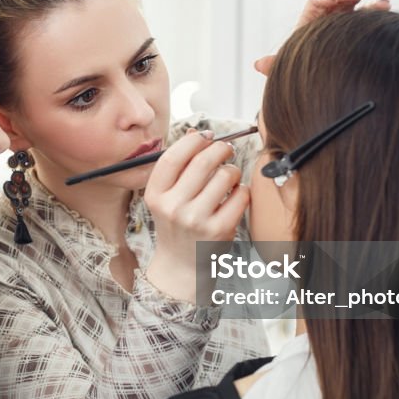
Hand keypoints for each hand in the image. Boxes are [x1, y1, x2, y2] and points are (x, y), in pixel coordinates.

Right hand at [143, 129, 249, 303]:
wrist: (182, 265)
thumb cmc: (176, 224)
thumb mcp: (166, 197)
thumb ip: (178, 166)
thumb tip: (195, 133)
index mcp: (156, 195)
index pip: (173, 156)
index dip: (193, 140)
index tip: (206, 136)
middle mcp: (173, 207)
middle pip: (203, 161)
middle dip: (220, 148)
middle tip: (225, 149)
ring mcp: (196, 220)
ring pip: (225, 175)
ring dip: (232, 170)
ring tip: (229, 177)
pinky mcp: (219, 230)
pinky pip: (240, 195)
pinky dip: (242, 190)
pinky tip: (236, 195)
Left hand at [253, 0, 390, 76]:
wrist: (318, 81)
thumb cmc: (300, 68)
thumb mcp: (289, 66)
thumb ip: (277, 64)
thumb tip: (259, 64)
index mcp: (312, 21)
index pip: (317, 3)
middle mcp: (332, 19)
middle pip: (342, 0)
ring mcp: (350, 26)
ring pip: (361, 10)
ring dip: (372, 5)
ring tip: (383, 3)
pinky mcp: (364, 35)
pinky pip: (373, 24)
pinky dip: (381, 18)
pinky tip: (391, 16)